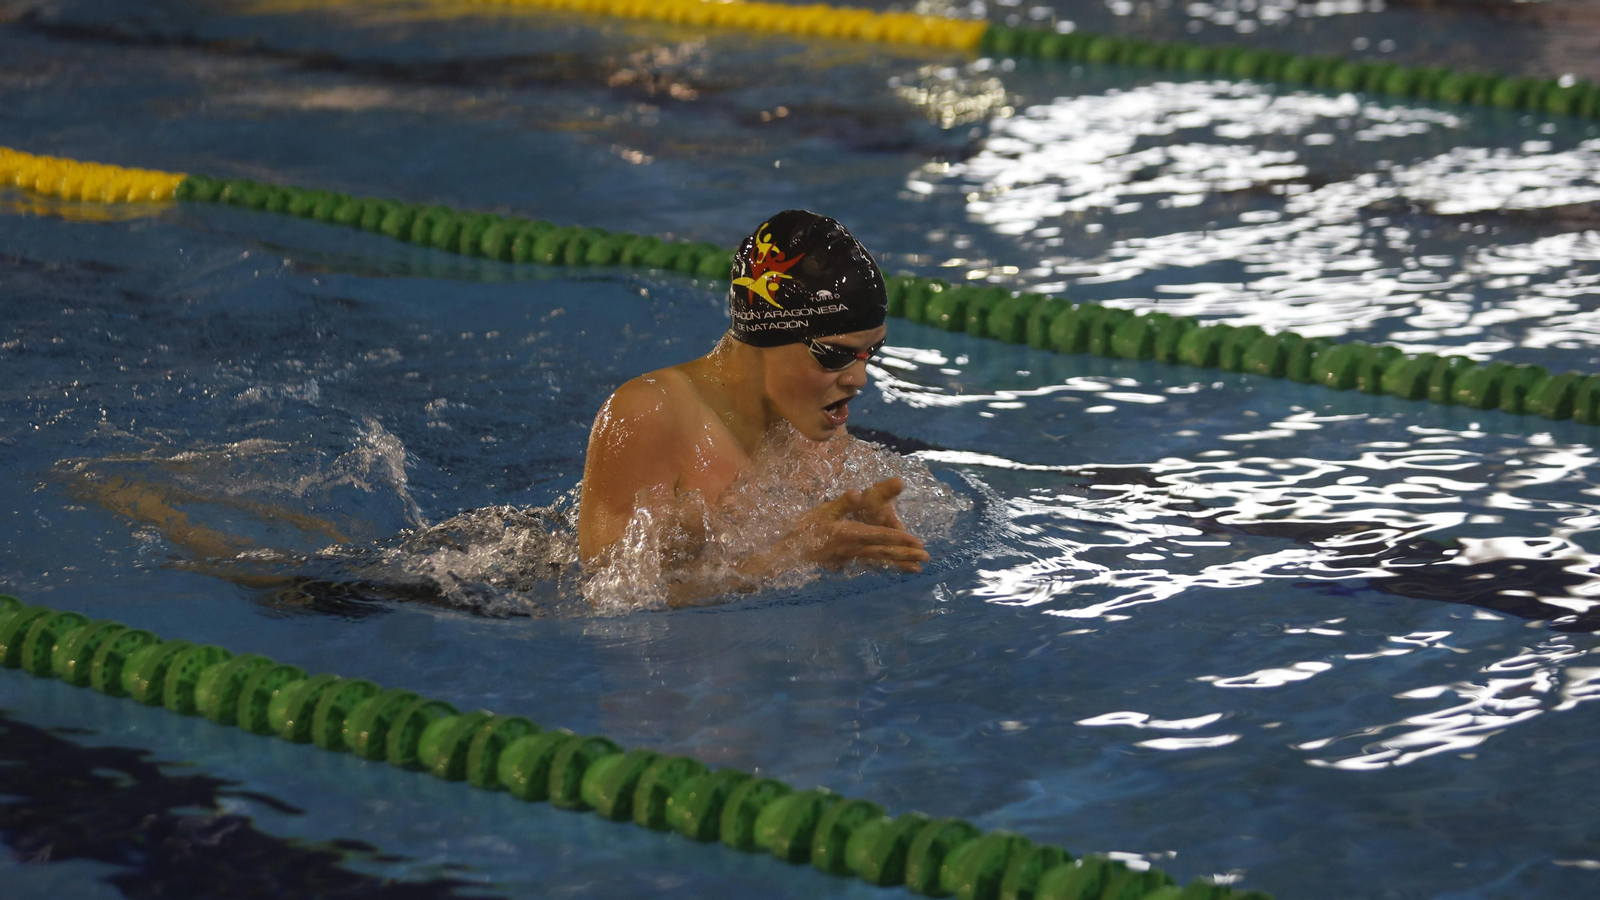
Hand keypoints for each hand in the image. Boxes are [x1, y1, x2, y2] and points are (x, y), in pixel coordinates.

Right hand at [783, 478, 928, 573]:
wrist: (788, 552)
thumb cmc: (804, 528)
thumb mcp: (822, 510)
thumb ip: (841, 503)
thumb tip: (856, 493)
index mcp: (849, 534)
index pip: (880, 536)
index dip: (899, 539)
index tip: (917, 542)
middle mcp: (853, 549)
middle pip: (884, 552)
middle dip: (906, 555)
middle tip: (926, 559)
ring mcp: (850, 558)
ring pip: (879, 561)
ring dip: (899, 565)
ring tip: (916, 570)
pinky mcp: (845, 563)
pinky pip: (870, 565)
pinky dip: (884, 567)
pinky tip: (893, 570)